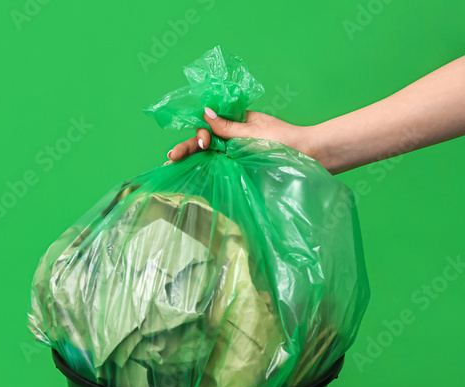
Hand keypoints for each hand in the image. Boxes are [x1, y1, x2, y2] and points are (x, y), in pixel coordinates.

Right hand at [165, 107, 323, 169]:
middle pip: (203, 143)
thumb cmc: (285, 141)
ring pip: (207, 157)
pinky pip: (217, 171)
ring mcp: (234, 157)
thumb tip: (205, 112)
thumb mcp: (253, 131)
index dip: (200, 134)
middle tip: (171, 158)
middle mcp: (233, 141)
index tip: (202, 142)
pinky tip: (190, 178)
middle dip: (186, 149)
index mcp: (236, 124)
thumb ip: (227, 126)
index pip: (209, 126)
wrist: (310, 157)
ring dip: (190, 161)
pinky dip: (202, 173)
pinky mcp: (239, 172)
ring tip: (173, 166)